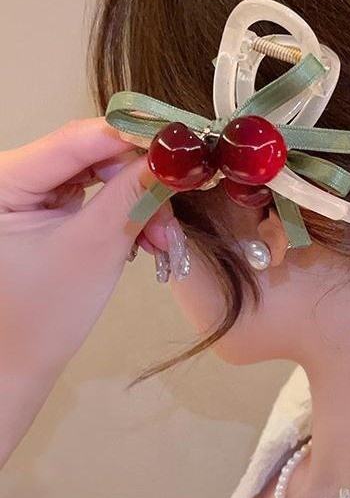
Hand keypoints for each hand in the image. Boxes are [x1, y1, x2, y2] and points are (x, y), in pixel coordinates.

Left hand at [0, 117, 174, 465]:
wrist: (20, 361)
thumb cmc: (45, 315)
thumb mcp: (96, 247)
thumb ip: (134, 193)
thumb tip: (177, 154)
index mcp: (0, 181)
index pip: (77, 139)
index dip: (135, 136)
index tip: (184, 147)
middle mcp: (10, 175)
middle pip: (92, 154)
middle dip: (141, 182)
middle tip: (176, 211)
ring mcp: (26, 189)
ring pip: (100, 172)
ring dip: (139, 201)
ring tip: (162, 240)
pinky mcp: (42, 204)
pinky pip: (95, 191)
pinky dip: (125, 210)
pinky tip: (145, 235)